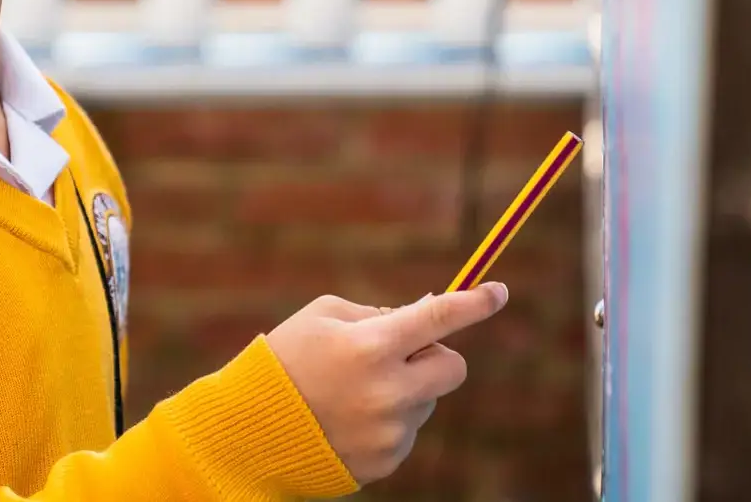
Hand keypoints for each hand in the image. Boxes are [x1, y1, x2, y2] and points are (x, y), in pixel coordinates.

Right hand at [265, 283, 507, 483]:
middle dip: (435, 356)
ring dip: (404, 390)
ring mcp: (391, 430)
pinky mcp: (388, 460)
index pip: (439, 318)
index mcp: (371, 345)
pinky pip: (407, 430)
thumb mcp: (323, 316)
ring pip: (427, 400)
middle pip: (452, 367)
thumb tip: (427, 314)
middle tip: (401, 354)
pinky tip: (350, 418)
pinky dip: (388, 420)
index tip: (498, 291)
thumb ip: (378, 314)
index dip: (475, 303)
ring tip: (352, 392)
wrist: (251, 427)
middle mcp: (389, 390)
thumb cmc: (287, 358)